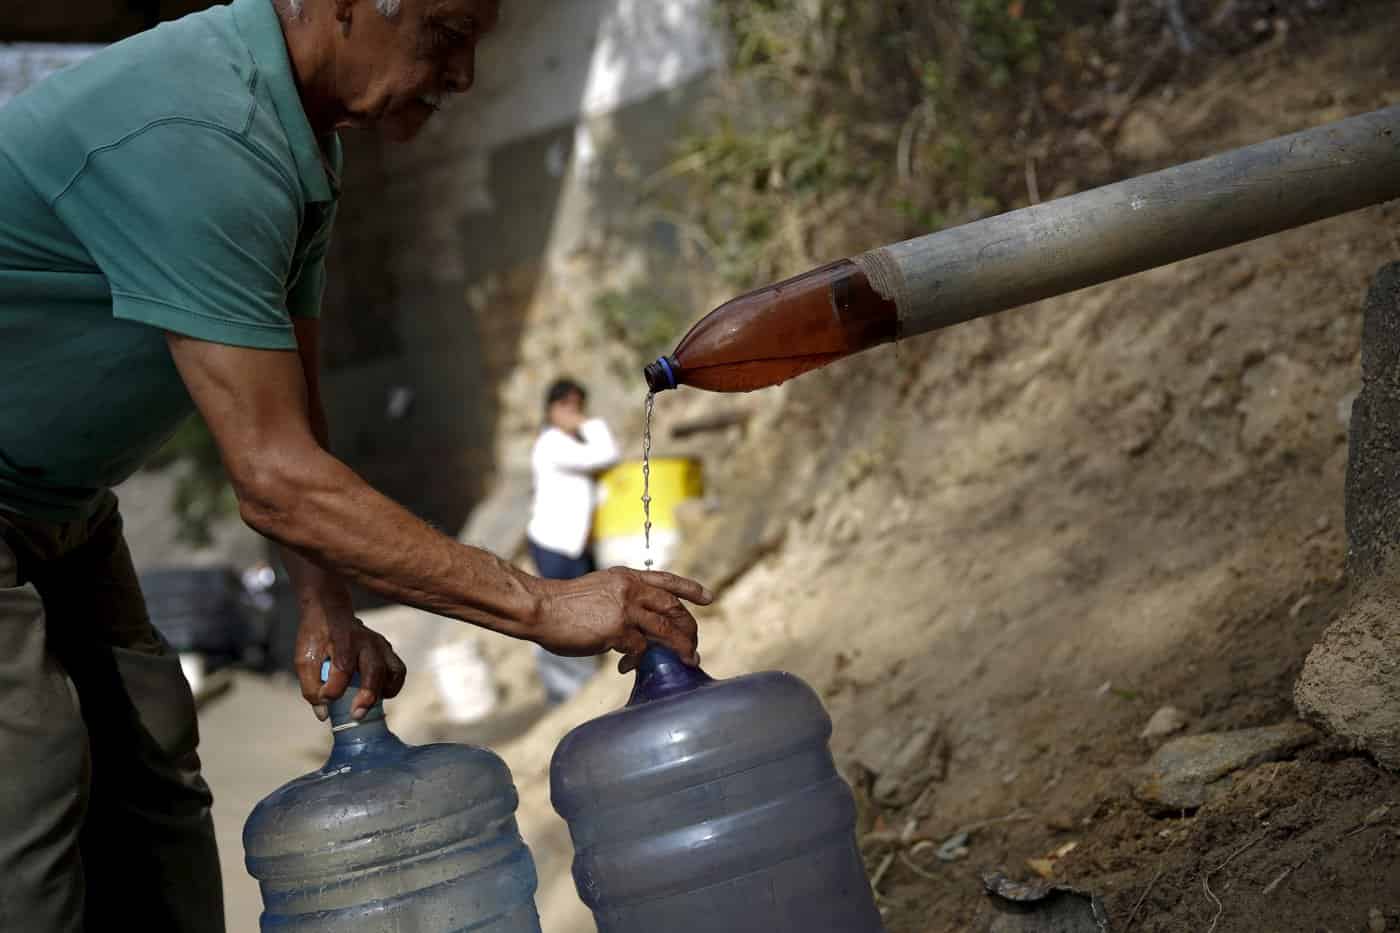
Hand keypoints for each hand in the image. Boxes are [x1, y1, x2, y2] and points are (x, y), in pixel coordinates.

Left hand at [294, 604, 406, 721]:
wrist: (329, 612)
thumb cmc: (317, 638)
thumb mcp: (304, 660)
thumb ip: (311, 687)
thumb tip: (324, 715)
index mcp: (342, 641)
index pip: (343, 668)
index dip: (333, 689)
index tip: (323, 699)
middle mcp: (365, 642)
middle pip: (374, 670)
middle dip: (367, 696)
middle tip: (356, 715)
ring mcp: (380, 645)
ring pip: (392, 671)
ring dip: (383, 692)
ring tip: (370, 705)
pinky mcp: (387, 649)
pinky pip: (398, 670)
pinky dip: (393, 686)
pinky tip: (381, 695)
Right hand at [529, 568, 712, 672]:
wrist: (540, 607)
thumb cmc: (562, 605)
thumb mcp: (599, 591)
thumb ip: (622, 602)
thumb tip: (638, 628)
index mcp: (626, 577)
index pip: (666, 580)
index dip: (690, 589)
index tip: (708, 598)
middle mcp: (631, 589)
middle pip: (674, 607)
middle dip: (689, 628)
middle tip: (693, 645)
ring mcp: (626, 608)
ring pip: (667, 630)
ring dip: (681, 648)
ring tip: (687, 661)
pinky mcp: (618, 629)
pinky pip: (642, 650)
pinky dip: (638, 661)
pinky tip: (625, 667)